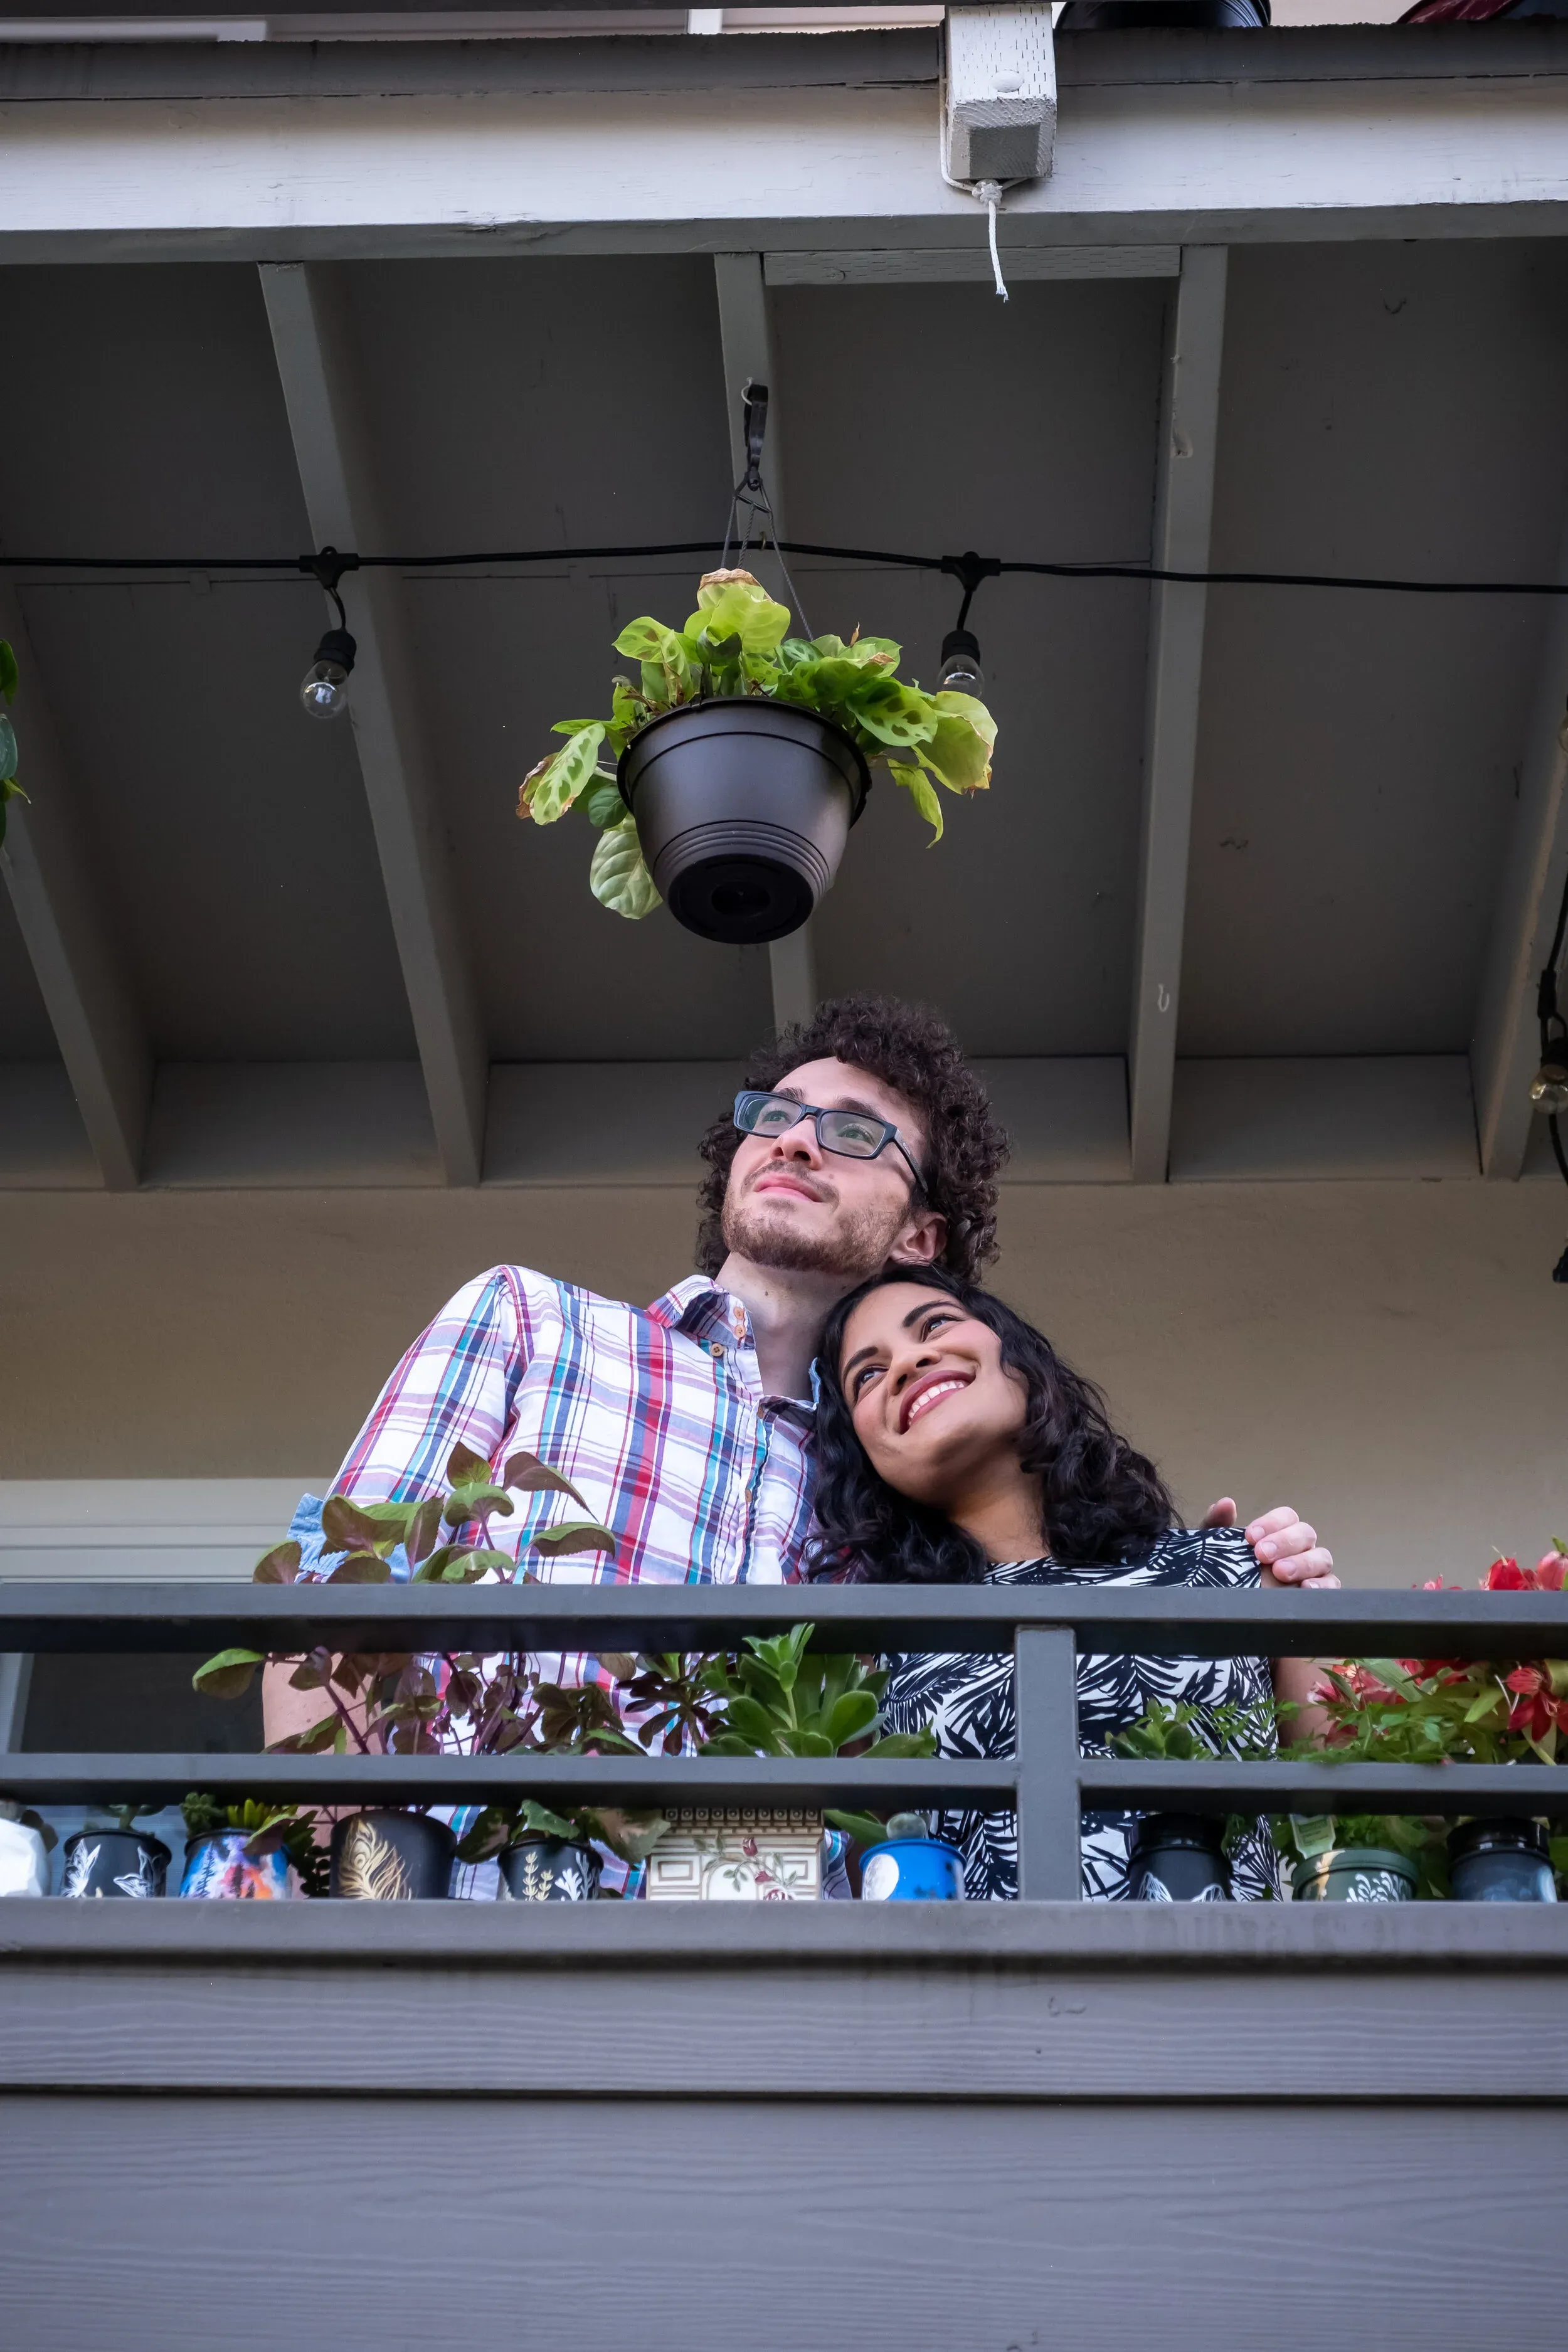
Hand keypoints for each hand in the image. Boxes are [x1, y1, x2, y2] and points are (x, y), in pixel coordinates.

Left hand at [1201, 1498, 1338, 1588]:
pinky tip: (1305, 1589)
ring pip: (1321, 1557)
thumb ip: (1217, 1524)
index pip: (1286, 1517)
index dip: (1271, 1523)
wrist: (1231, 1608)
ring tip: (1281, 1572)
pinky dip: (1322, 1586)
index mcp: (1280, 1532)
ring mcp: (1314, 1570)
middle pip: (1305, 1534)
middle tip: (1262, 1554)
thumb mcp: (1215, 1549)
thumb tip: (1225, 1504)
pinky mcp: (1321, 1591)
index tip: (1250, 1537)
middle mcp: (1301, 1548)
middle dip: (1284, 1542)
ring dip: (1302, 1563)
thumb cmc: (1228, 1572)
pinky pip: (1331, 1585)